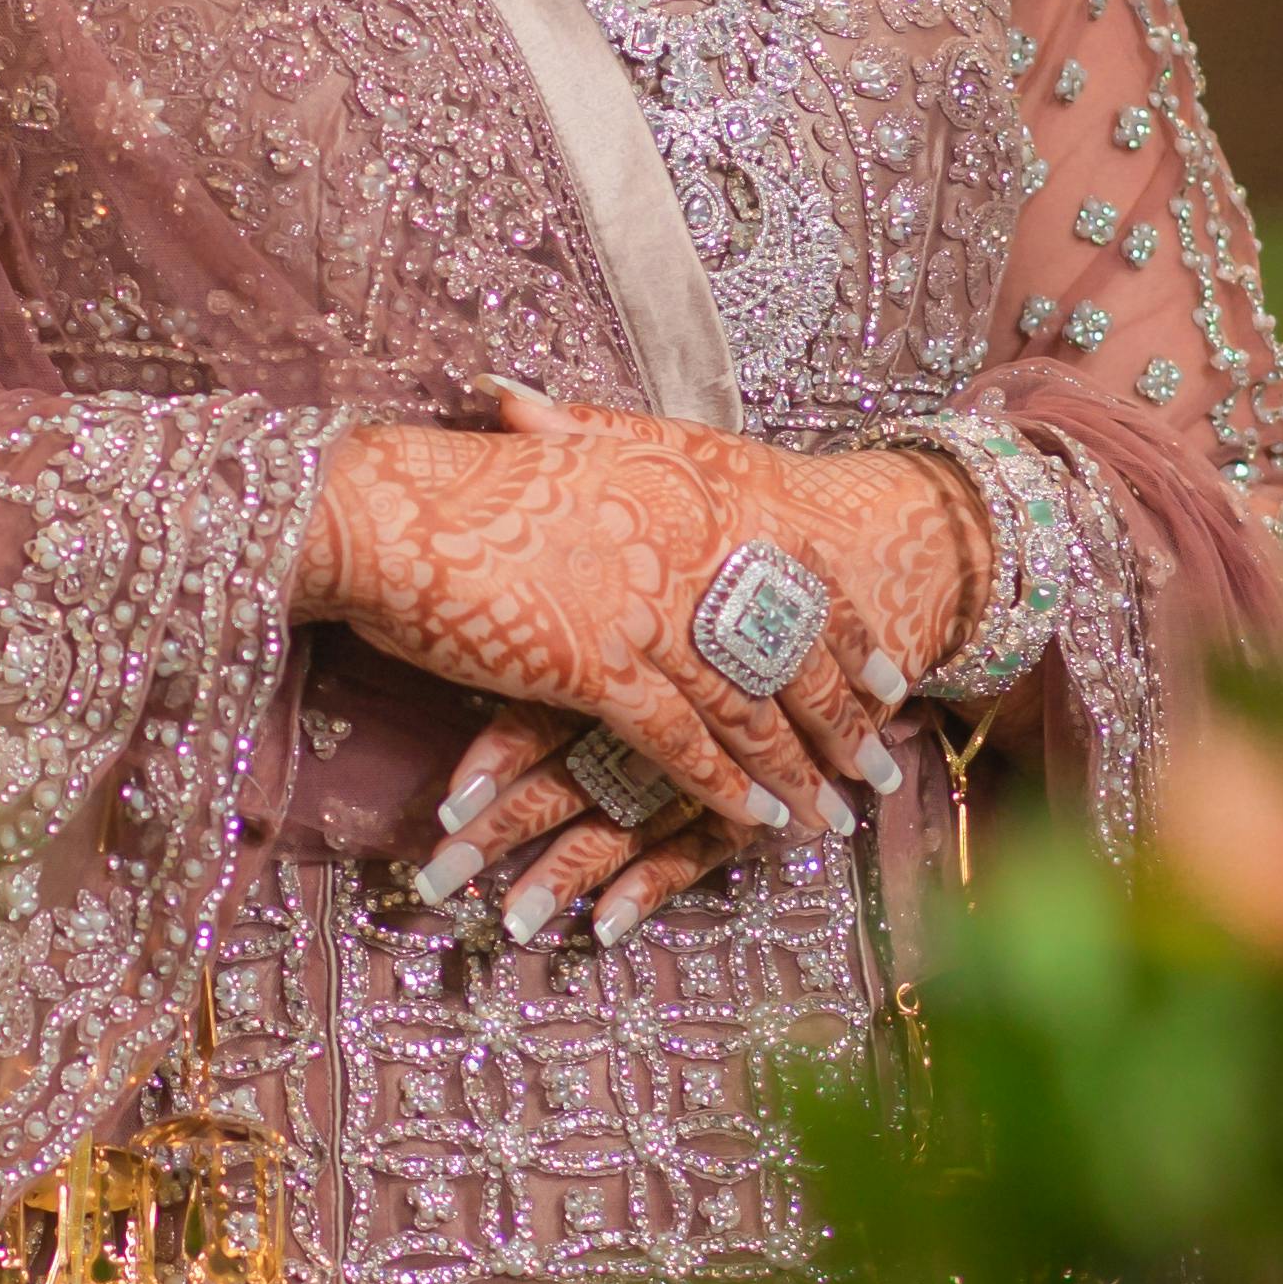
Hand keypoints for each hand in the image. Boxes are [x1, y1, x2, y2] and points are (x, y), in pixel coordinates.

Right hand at [293, 387, 989, 943]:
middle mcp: (693, 546)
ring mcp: (651, 608)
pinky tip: (758, 820)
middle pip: (791, 649)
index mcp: (693, 489)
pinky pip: (684, 742)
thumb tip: (679, 501)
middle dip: (843, 718)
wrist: (391, 509)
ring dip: (799, 769)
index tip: (892, 677)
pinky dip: (725, 787)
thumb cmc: (471, 488)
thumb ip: (645, 486)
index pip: (803, 573)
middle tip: (881, 767)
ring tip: (832, 816)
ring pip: (749, 704)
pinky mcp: (603, 665)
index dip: (849, 634)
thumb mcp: (584, 462)